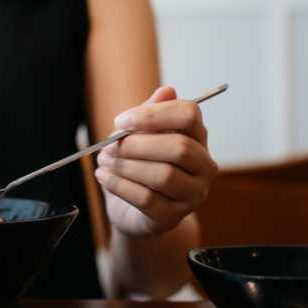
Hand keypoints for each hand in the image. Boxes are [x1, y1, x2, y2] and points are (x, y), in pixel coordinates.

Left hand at [95, 86, 217, 236]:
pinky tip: (103, 176)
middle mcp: (204, 166)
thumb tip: (167, 90)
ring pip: (163, 175)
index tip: (120, 121)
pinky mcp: (173, 217)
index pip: (189, 115)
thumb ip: (150, 113)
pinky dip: (119, 185)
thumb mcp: (141, 135)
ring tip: (104, 161)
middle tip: (108, 146)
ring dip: (125, 166)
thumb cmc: (139, 163)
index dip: (152, 115)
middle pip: (179, 148)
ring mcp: (193, 194)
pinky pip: (147, 199)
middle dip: (136, 145)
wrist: (133, 208)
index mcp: (197, 137)